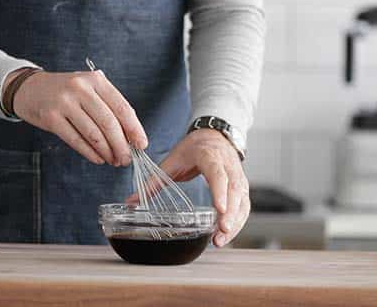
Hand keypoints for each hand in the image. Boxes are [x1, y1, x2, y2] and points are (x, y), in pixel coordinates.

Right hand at [10, 69, 147, 165]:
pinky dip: (90, 153)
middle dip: (121, 145)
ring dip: (107, 152)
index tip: (141, 145)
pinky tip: (98, 159)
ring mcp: (64, 102)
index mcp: (96, 80)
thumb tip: (130, 136)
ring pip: (93, 134)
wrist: (30, 89)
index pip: (122, 107)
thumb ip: (109, 107)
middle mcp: (80, 88)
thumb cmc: (67, 93)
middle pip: (109, 123)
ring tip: (113, 161)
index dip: (134, 129)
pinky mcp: (51, 118)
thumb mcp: (89, 90)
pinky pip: (76, 140)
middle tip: (126, 159)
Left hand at [127, 129, 249, 246]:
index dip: (220, 192)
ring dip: (235, 222)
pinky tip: (227, 235)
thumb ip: (154, 182)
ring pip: (242, 200)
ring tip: (221, 240)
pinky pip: (244, 206)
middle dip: (230, 214)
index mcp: (210, 156)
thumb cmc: (193, 148)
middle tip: (221, 233)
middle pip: (234, 191)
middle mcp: (228, 166)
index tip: (219, 210)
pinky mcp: (242, 186)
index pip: (218, 175)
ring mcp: (238, 176)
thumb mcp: (171, 160)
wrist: (214, 135)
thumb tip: (131, 201)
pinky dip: (238, 222)